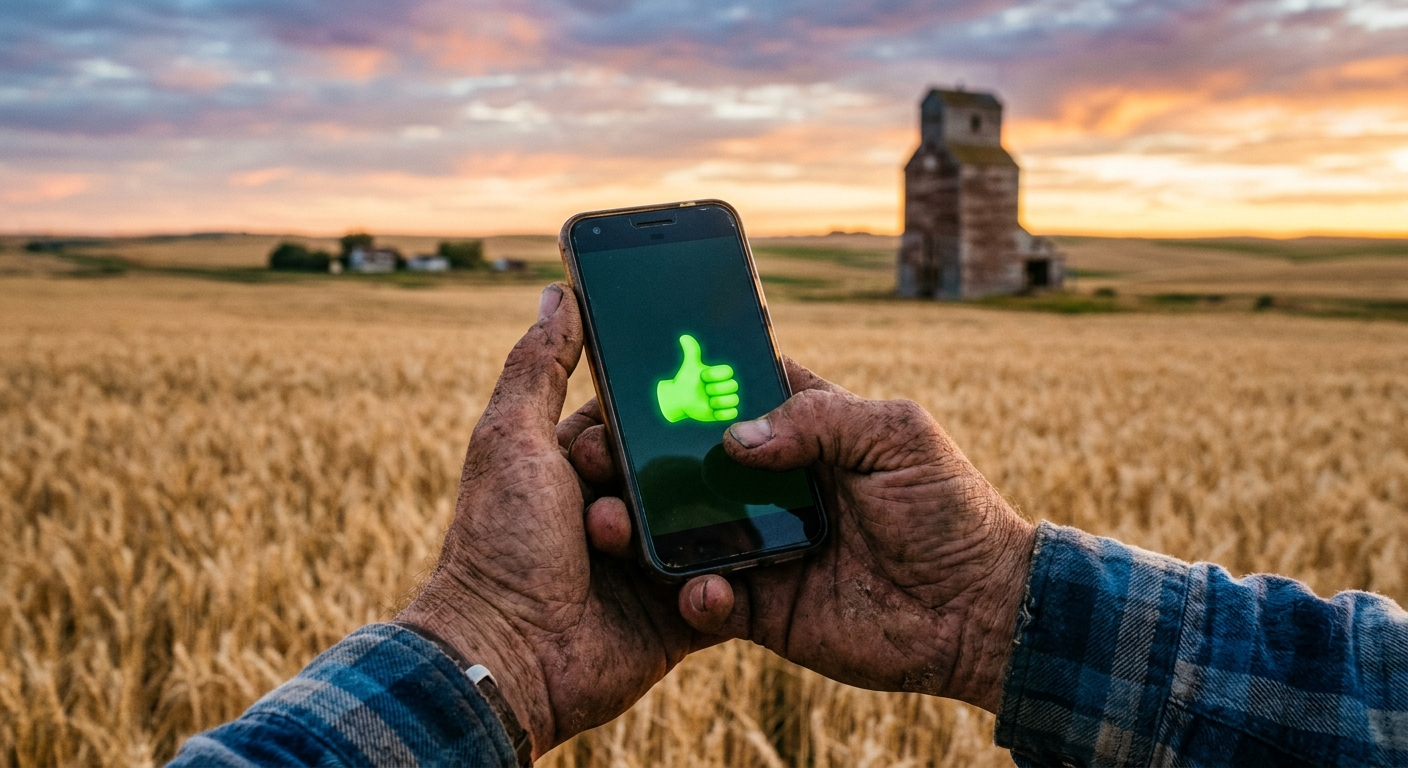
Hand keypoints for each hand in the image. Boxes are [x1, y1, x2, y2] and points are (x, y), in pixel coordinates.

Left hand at [396, 284, 720, 757]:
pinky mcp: (680, 611)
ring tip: (734, 495)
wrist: (511, 658)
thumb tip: (558, 291)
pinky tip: (753, 546)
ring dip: (720, 511)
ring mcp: (652, 562)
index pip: (634, 416)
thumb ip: (539, 365)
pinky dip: (736, 569)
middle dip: (702, 454)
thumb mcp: (513, 438)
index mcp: (577, 465)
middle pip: (680, 464)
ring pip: (711, 519)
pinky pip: (727, 582)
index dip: (662, 397)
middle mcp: (618, 509)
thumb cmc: (500, 541)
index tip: (708, 368)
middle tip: (740, 431)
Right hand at [574, 359, 1035, 711]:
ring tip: (617, 520)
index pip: (731, 392)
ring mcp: (763, 544)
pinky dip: (696, 594)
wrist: (976, 610)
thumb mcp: (898, 434)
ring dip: (646, 524)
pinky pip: (709, 598)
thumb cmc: (950, 507)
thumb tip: (734, 439)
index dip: (684, 380)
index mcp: (805, 430)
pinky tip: (704, 588)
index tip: (633, 369)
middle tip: (600, 450)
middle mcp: (773, 483)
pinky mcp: (762, 606)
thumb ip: (819, 419)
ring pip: (684, 528)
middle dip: (642, 454)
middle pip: (689, 460)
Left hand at [656, 334, 738, 422]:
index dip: (714, 375)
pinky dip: (721, 413)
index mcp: (721, 374)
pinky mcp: (724, 413)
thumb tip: (684, 337)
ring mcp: (726, 399)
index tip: (702, 377)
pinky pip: (732, 414)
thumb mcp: (690, 366)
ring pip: (734, 400)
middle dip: (714, 389)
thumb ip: (692, 351)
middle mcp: (726, 386)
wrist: (679, 399)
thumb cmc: (686, 381)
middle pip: (733, 386)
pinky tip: (711, 411)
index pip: (728, 372)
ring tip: (707, 402)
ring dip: (718, 402)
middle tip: (704, 390)